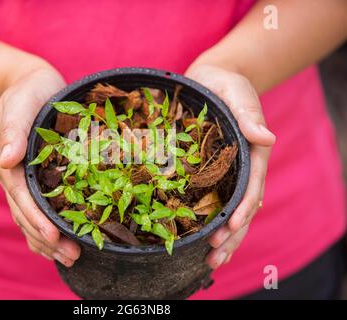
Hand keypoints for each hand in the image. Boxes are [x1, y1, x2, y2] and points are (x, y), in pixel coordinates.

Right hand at [0, 66, 80, 266]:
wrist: (31, 85)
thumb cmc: (27, 93)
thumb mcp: (19, 105)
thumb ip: (12, 130)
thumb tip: (6, 160)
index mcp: (8, 163)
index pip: (21, 197)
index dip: (36, 218)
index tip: (54, 236)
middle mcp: (14, 177)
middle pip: (26, 214)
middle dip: (47, 238)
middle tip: (72, 256)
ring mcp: (25, 180)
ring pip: (32, 217)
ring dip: (48, 240)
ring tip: (71, 258)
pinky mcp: (38, 179)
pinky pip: (39, 209)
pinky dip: (48, 228)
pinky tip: (61, 241)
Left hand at [185, 63, 275, 268]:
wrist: (212, 80)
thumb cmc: (226, 85)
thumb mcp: (238, 94)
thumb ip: (249, 114)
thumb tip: (267, 138)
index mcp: (252, 153)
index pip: (251, 186)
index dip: (243, 208)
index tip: (231, 226)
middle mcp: (243, 169)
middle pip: (242, 207)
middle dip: (231, 234)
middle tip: (215, 257)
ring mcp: (227, 174)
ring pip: (229, 211)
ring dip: (223, 237)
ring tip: (211, 261)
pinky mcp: (211, 173)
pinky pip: (213, 201)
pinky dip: (210, 222)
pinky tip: (200, 240)